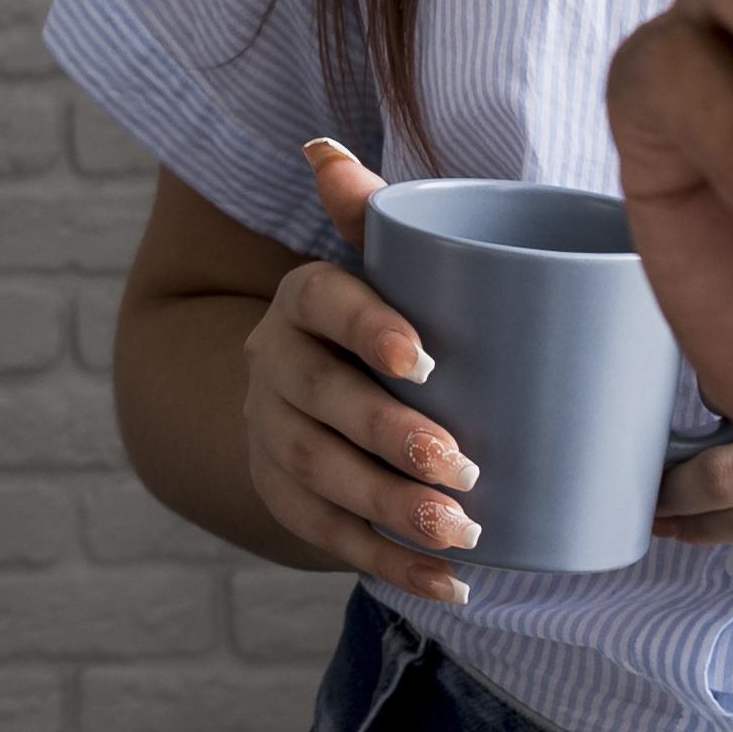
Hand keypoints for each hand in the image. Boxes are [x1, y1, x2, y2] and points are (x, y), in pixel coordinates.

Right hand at [230, 140, 482, 603]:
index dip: (367, 329)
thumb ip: (369, 214)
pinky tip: (452, 584)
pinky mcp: (285, 500)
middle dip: (389, 437)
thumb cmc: (376, 319)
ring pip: (321, 477)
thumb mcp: (375, 264)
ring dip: (390, 509)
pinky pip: (331, 540)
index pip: (320, 305)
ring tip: (462, 530)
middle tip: (461, 464)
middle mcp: (269, 367)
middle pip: (320, 404)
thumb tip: (322, 147)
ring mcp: (270, 439)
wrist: (304, 388)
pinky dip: (392, 566)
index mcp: (298, 302)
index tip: (426, 358)